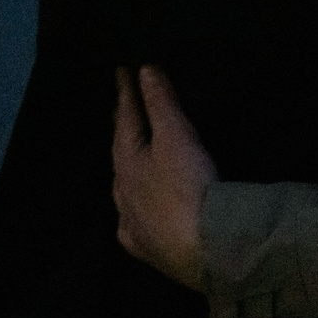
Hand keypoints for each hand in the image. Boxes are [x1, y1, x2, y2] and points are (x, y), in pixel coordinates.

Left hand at [112, 66, 215, 290]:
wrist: (199, 248)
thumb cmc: (187, 186)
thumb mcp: (176, 137)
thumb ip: (161, 103)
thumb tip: (144, 70)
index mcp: (126, 163)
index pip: (125, 120)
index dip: (126, 94)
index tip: (122, 70)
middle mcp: (121, 193)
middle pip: (118, 155)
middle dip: (121, 130)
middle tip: (121, 110)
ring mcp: (131, 223)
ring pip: (122, 190)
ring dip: (126, 170)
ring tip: (129, 158)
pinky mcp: (145, 248)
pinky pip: (132, 224)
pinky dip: (132, 212)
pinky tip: (135, 217)